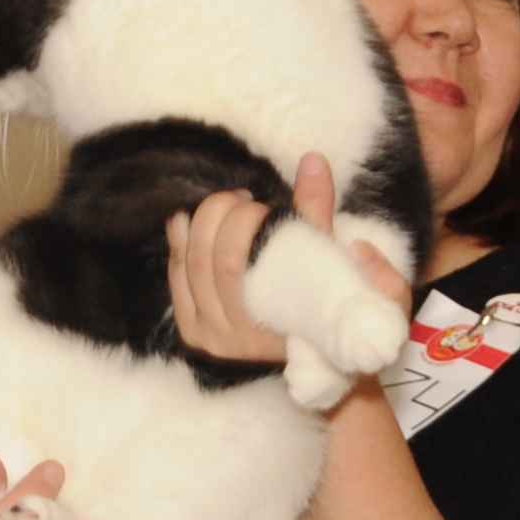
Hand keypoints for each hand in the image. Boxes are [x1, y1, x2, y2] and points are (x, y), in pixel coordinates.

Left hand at [165, 158, 408, 365]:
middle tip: (243, 199)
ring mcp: (210, 339)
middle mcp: (232, 338)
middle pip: (207, 261)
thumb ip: (321, 212)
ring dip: (201, 225)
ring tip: (227, 205)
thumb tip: (311, 162)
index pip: (234, 262)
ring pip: (188, 267)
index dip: (242, 222)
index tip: (263, 206)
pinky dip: (179, 245)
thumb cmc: (340, 305)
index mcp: (267, 324)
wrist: (328, 357)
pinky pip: (177, 281)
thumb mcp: (342, 261)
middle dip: (221, 216)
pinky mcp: (195, 333)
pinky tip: (185, 221)